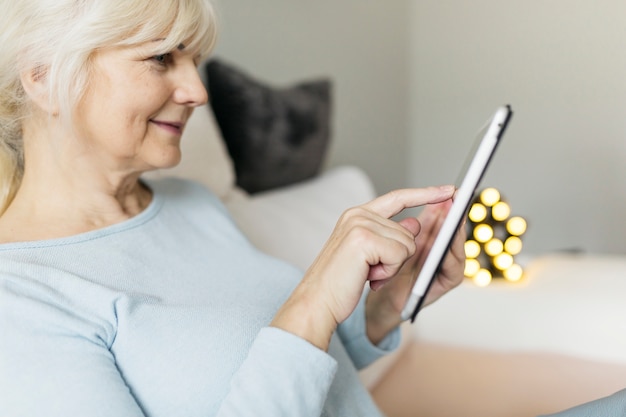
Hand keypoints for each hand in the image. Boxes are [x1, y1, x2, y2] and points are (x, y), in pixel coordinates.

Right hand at [270, 185, 455, 350]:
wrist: (316, 302)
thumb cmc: (339, 283)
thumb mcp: (370, 256)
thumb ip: (390, 236)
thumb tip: (415, 223)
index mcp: (356, 215)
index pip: (397, 198)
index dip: (424, 194)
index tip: (448, 190)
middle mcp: (358, 214)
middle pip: (408, 232)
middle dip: (397, 259)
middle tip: (370, 270)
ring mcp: (360, 224)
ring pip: (407, 244)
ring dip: (392, 267)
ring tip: (366, 273)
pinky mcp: (364, 239)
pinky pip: (400, 254)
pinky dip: (388, 272)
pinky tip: (368, 276)